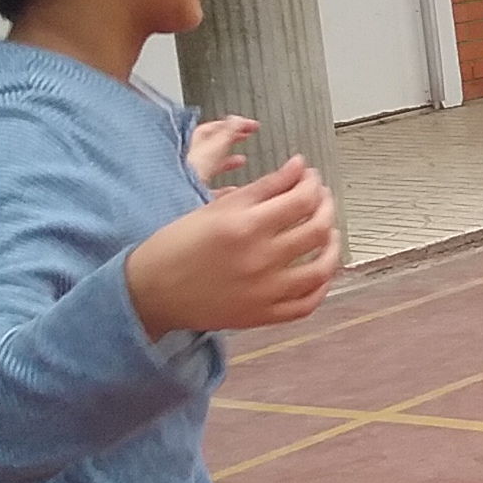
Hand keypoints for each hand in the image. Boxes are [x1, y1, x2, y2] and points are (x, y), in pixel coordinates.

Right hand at [126, 156, 342, 337]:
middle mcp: (260, 259)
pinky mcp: (263, 316)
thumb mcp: (217, 206)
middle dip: (327, 207)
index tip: (311, 177)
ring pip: (321, 268)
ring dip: (332, 246)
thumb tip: (299, 167)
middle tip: (322, 198)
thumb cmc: (176, 245)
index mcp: (246, 227)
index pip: (302, 199)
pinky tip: (319, 269)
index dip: (314, 183)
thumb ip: (265, 186)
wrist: (151, 292)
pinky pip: (307, 304)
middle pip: (318, 229)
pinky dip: (321, 286)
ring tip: (328, 232)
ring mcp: (265, 291)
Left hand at [186, 115, 258, 187]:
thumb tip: (238, 119)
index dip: (236, 124)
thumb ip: (229, 131)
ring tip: (241, 160)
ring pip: (212, 164)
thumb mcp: (217, 144)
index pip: (217, 126)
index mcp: (195, 140)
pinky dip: (224, 187)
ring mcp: (192, 173)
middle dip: (231, 139)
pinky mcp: (195, 192)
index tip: (251, 125)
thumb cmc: (191, 169)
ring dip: (228, 161)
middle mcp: (191, 155)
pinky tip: (233, 190)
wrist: (179, 193)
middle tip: (245, 137)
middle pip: (213, 144)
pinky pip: (212, 187)